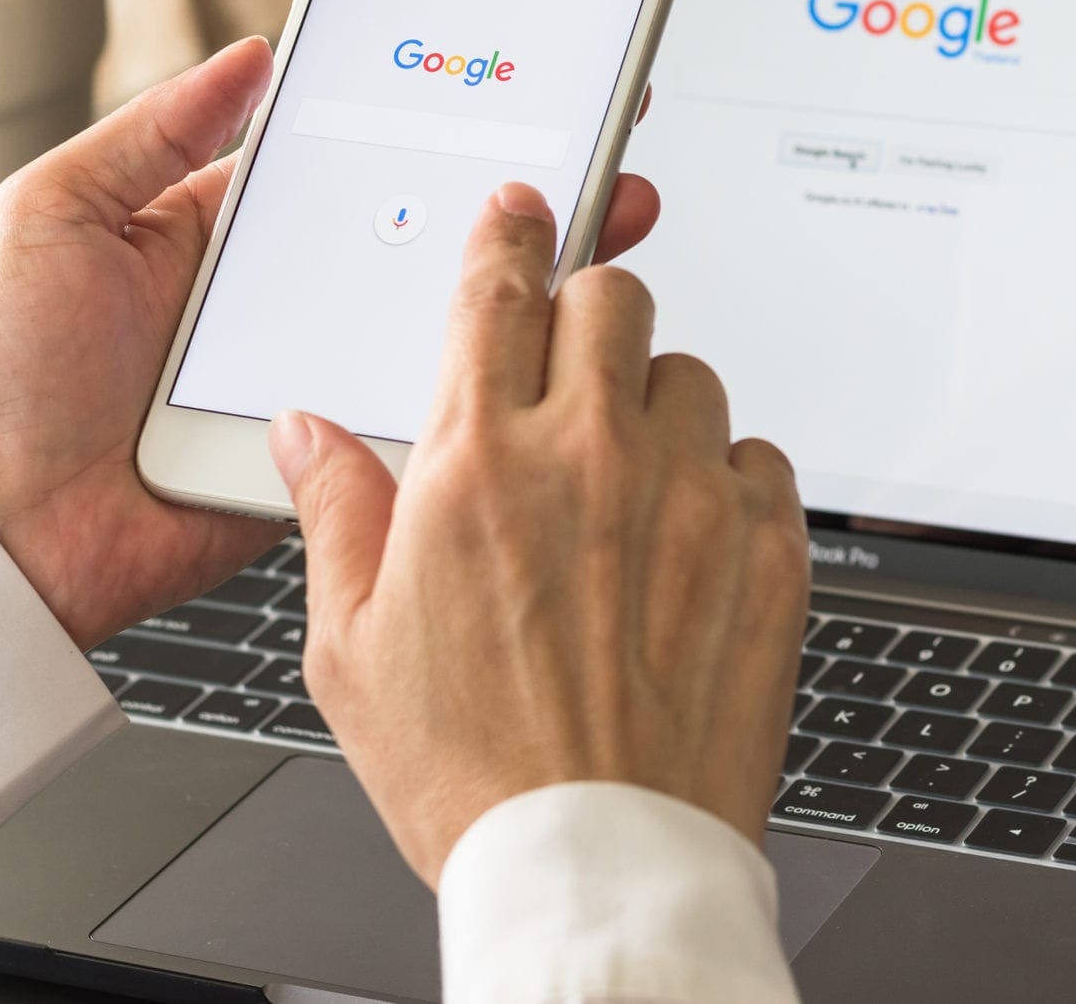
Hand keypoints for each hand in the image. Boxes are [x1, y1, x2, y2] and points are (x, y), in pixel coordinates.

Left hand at [0, 39, 665, 648]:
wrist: (14, 531)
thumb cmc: (15, 377)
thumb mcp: (58, 213)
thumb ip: (153, 132)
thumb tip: (250, 56)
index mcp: (243, 231)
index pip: (364, 158)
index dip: (437, 120)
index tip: (515, 80)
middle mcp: (302, 296)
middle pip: (430, 233)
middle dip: (520, 195)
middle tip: (601, 154)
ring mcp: (329, 373)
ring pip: (446, 320)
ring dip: (530, 282)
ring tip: (606, 228)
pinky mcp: (345, 449)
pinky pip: (425, 409)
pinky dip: (489, 382)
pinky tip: (549, 340)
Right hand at [270, 183, 808, 887]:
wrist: (599, 860)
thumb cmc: (472, 772)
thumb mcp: (352, 648)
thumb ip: (335, 513)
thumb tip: (307, 433)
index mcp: (477, 466)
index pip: (496, 292)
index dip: (507, 235)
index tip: (520, 214)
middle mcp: (590, 458)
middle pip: (610, 297)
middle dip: (585, 311)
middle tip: (569, 365)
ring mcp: (690, 497)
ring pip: (691, 372)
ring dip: (656, 402)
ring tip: (626, 481)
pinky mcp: (768, 546)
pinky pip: (761, 456)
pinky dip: (726, 477)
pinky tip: (688, 539)